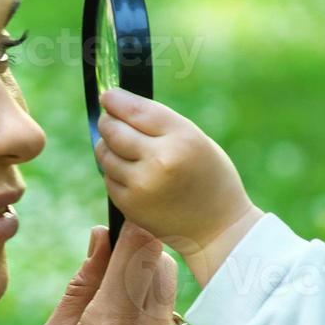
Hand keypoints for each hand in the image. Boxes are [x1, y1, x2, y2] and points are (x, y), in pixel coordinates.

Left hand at [94, 88, 260, 267]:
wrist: (219, 229)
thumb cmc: (210, 178)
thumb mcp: (197, 141)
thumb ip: (160, 124)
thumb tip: (116, 105)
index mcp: (183, 139)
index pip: (135, 110)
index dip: (116, 99)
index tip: (108, 95)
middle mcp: (160, 160)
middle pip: (113, 130)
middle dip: (109, 122)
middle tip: (112, 121)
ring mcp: (142, 185)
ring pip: (105, 153)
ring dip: (109, 147)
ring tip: (127, 151)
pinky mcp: (130, 205)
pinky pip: (108, 177)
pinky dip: (115, 172)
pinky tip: (134, 175)